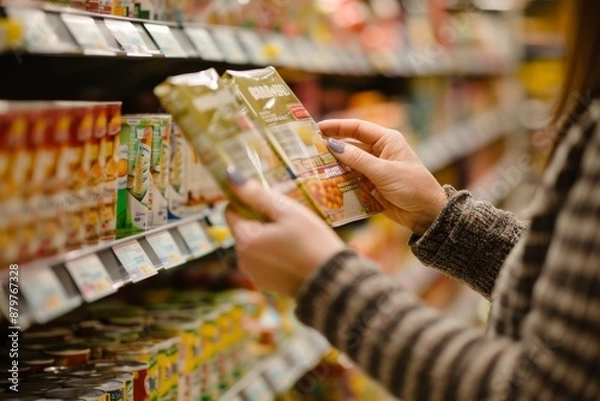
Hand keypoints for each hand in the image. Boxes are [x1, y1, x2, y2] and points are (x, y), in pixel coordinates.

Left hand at [224, 167, 345, 297]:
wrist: (332, 281)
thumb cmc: (312, 242)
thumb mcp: (287, 211)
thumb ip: (257, 194)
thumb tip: (230, 175)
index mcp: (244, 239)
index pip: (230, 210)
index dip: (249, 202)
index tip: (273, 204)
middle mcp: (242, 259)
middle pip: (244, 228)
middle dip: (261, 222)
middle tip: (289, 222)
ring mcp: (253, 274)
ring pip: (254, 245)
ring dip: (268, 238)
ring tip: (295, 239)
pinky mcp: (266, 284)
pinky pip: (264, 262)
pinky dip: (275, 256)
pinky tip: (295, 255)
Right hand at [319, 119, 447, 235]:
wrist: (428, 214)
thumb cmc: (413, 187)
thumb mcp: (384, 172)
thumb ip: (357, 159)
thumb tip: (332, 145)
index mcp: (386, 141)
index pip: (357, 128)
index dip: (337, 126)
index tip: (317, 128)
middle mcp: (379, 152)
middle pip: (350, 146)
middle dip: (331, 148)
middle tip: (309, 151)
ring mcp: (374, 170)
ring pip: (348, 165)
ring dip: (333, 167)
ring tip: (312, 169)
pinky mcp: (371, 186)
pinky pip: (351, 181)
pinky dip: (340, 183)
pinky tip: (325, 184)